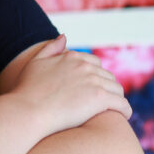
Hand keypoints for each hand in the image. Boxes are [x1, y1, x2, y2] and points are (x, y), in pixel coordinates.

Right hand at [10, 35, 131, 136]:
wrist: (28, 110)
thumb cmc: (28, 89)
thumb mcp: (36, 62)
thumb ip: (51, 48)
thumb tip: (64, 37)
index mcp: (71, 57)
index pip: (94, 63)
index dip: (95, 76)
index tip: (94, 88)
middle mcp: (85, 66)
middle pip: (108, 76)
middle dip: (107, 88)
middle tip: (105, 102)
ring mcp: (93, 81)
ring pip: (117, 89)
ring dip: (117, 98)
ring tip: (114, 109)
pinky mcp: (100, 98)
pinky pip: (122, 104)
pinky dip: (125, 110)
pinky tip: (122, 116)